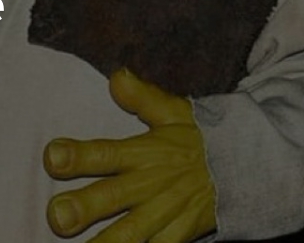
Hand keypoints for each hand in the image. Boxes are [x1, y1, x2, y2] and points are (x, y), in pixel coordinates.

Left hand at [43, 68, 216, 242]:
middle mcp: (152, 184)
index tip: (52, 157)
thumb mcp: (175, 111)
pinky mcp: (183, 234)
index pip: (108, 152)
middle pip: (115, 196)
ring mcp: (167, 213)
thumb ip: (142, 97)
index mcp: (146, 153)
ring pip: (134, 233)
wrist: (251, 166)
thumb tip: (116, 76)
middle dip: (85, 207)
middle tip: (57, 217)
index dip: (79, 155)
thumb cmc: (203, 138)